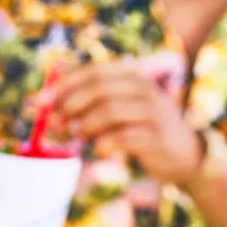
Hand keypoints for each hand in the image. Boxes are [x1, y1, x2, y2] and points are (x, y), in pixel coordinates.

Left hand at [52, 61, 202, 183]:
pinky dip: (105, 144)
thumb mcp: (118, 113)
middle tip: (57, 122)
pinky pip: (124, 137)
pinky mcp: (156, 137)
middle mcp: (144, 89)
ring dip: (86, 125)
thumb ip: (91, 106)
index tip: (42, 101)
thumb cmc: (141, 132)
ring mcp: (153, 112)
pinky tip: (101, 151)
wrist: (184, 155)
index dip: (65, 84)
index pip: (94, 71)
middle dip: (71, 104)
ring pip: (110, 110)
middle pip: (100, 88)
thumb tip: (50, 107)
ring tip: (78, 135)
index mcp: (132, 78)